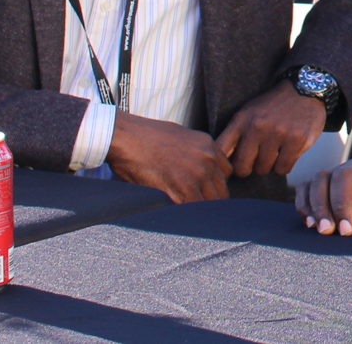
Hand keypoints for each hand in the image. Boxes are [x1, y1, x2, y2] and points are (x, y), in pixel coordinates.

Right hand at [105, 114, 229, 203]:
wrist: (125, 138)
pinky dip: (188, 215)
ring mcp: (197, 174)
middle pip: (221, 192)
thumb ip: (194, 152)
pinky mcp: (184, 188)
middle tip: (191, 207)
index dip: (213, 185)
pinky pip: (195, 210)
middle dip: (208, 201)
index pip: (225, 174)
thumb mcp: (178, 136)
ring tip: (184, 213)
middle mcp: (207, 159)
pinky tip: (177, 214)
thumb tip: (195, 170)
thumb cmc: (143, 137)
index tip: (202, 192)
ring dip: (198, 210)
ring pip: (210, 204)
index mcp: (207, 145)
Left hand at [216, 83, 327, 177]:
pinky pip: (282, 169)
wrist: (303, 90)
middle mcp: (257, 127)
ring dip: (267, 166)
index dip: (223, 165)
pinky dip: (283, 166)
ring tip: (272, 153)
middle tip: (253, 163)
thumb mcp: (248, 113)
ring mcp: (277, 134)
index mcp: (241, 120)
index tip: (227, 169)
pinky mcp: (296, 141)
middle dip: (247, 169)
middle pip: (242, 167)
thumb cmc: (272, 107)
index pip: (221, 150)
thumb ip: (234, 136)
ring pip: (263, 169)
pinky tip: (285, 154)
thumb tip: (223, 164)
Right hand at [295, 152, 351, 235]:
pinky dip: (306, 203)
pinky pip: (310, 185)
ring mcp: (345, 169)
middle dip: (340, 205)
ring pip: (322, 178)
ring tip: (324, 231)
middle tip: (343, 233)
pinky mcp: (331, 180)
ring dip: (319, 205)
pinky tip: (311, 223)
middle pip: (343, 175)